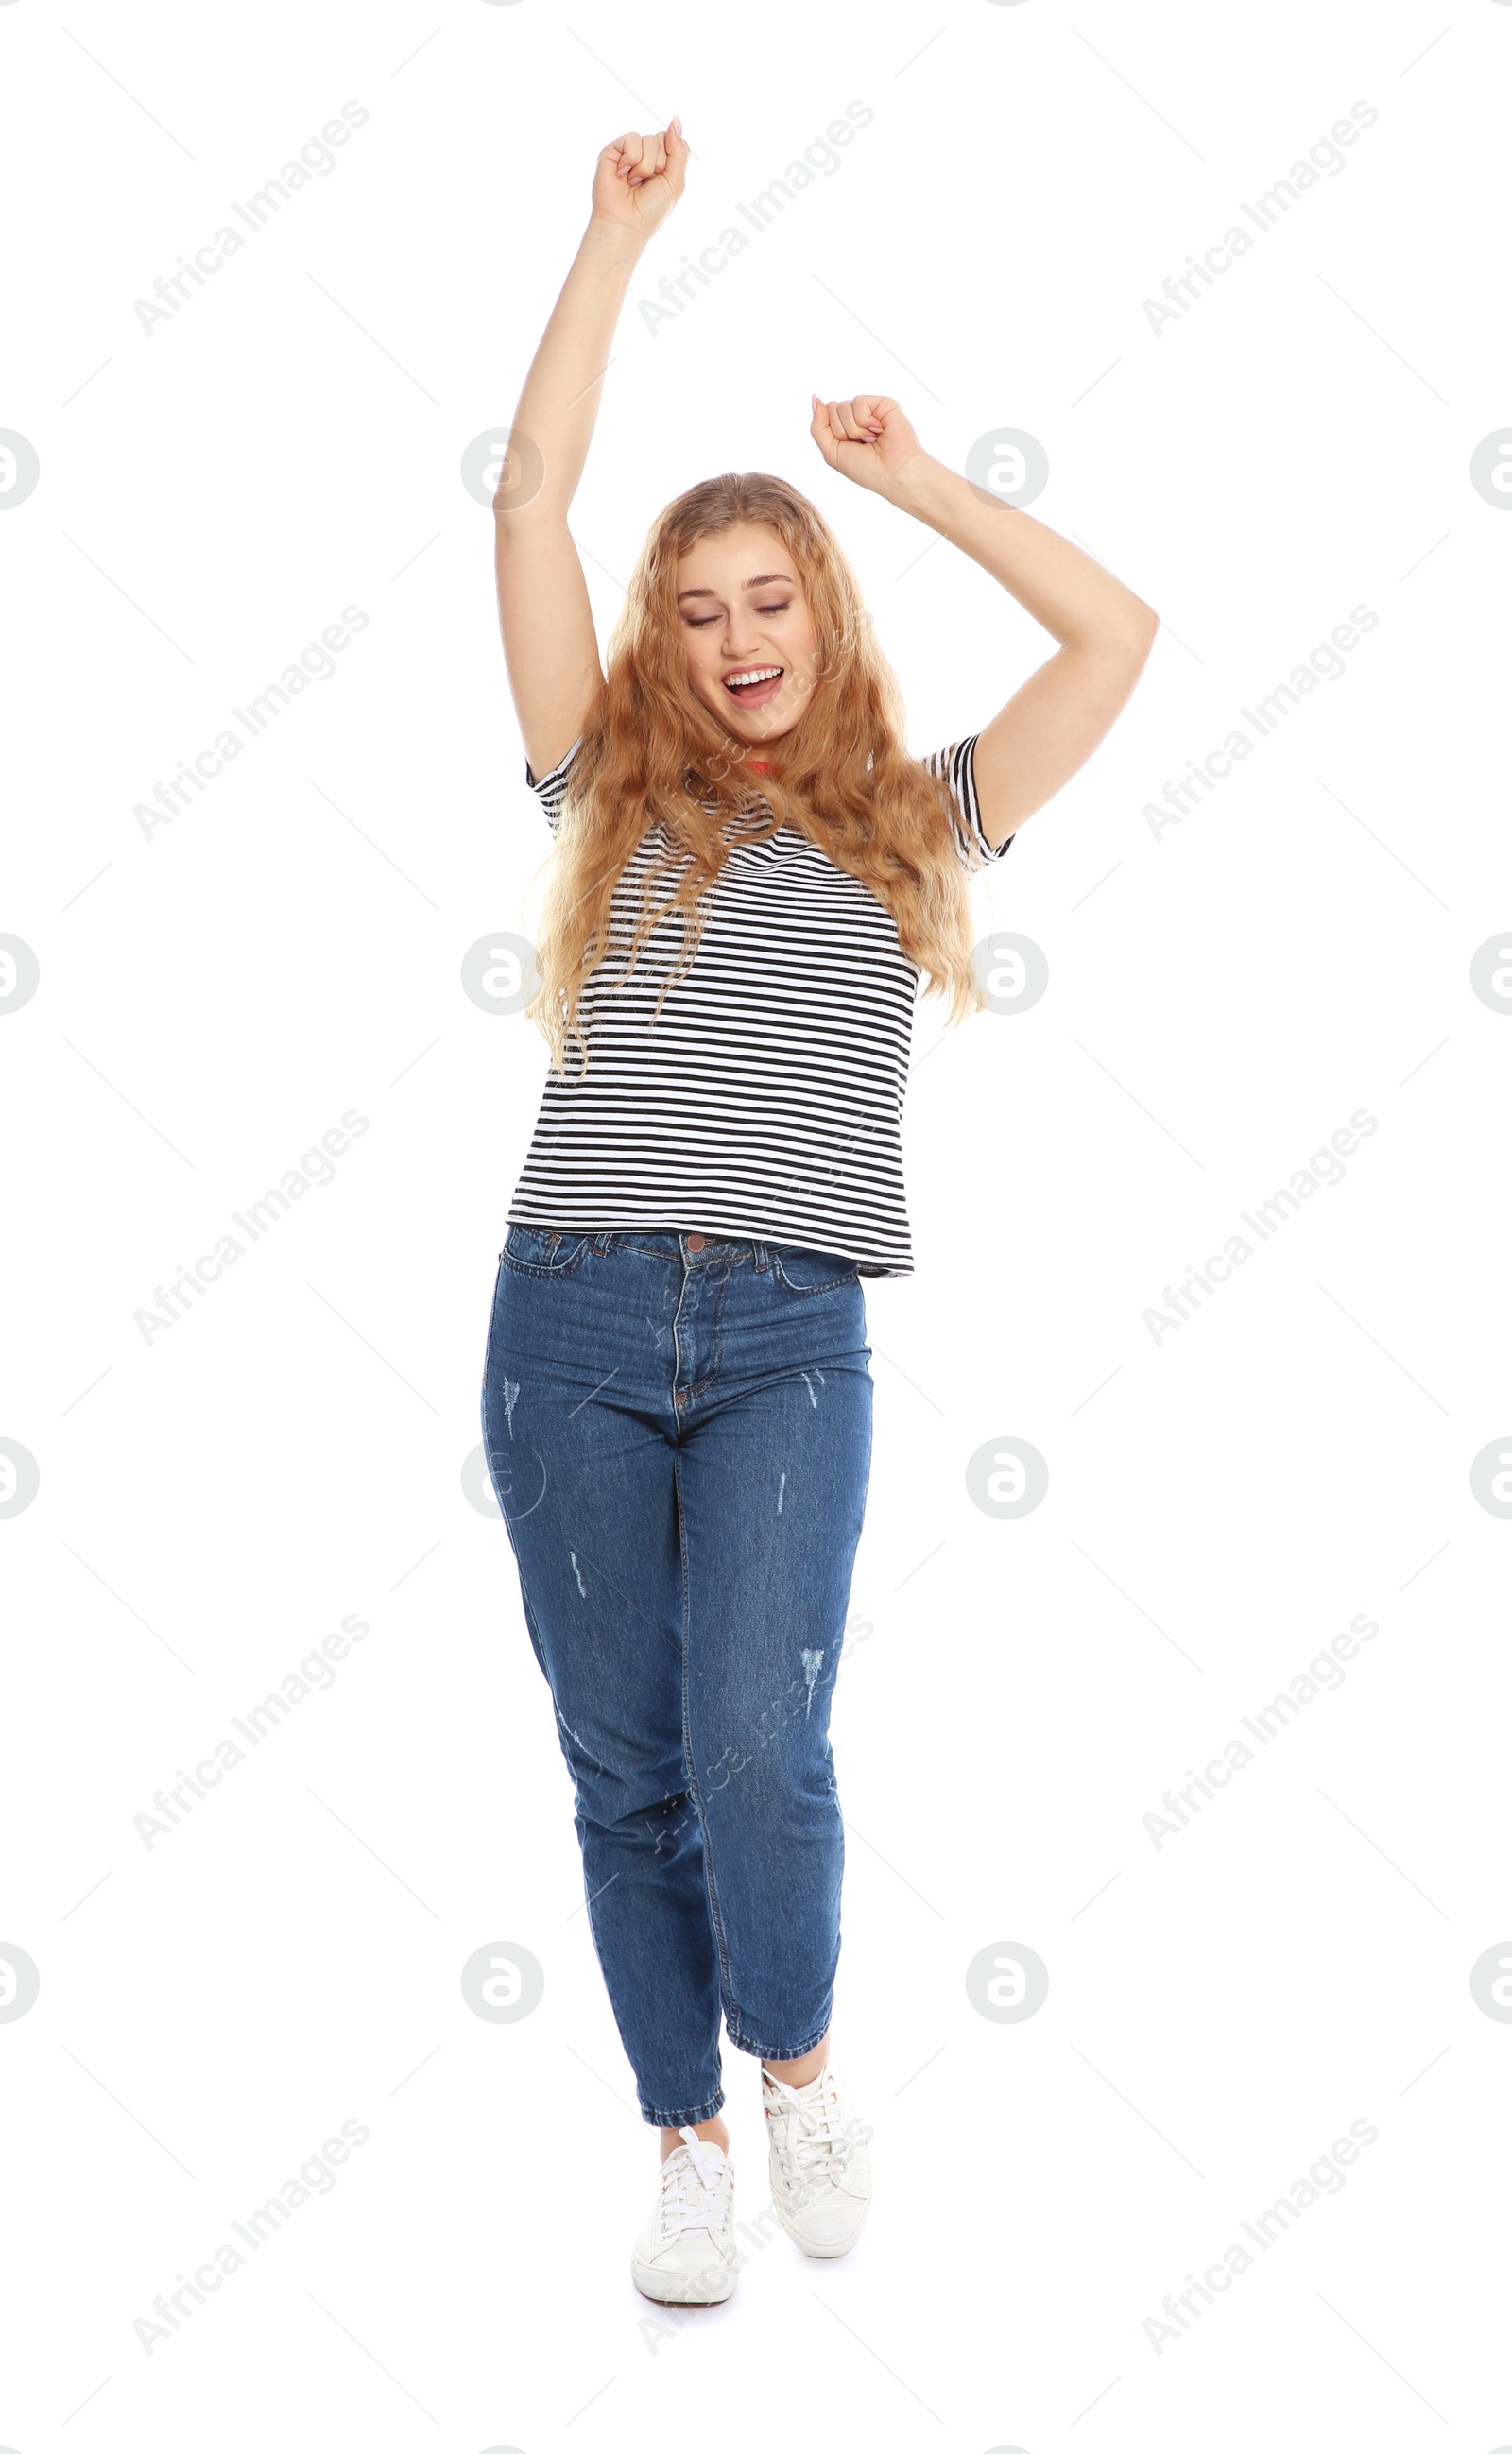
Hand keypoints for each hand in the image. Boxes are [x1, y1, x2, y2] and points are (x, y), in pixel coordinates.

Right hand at [589, 121, 688, 242]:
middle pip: (661, 138)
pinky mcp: (612, 151)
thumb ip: (679, 150)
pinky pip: (632, 140)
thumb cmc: (651, 209)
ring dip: (645, 166)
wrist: (626, 224)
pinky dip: (631, 160)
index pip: (673, 141)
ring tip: (634, 182)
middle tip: (646, 183)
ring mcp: (628, 152)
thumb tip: (675, 119)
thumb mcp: (675, 181)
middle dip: (658, 164)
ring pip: (648, 140)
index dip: (671, 159)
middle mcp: (645, 155)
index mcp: (661, 162)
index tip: (662, 179)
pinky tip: (623, 175)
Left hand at [809, 394, 929, 499]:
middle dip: (842, 431)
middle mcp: (856, 418)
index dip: (832, 433)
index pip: (824, 414)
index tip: (848, 447)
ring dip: (855, 430)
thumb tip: (815, 399)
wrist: (892, 473)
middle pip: (832, 408)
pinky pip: (859, 402)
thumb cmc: (865, 468)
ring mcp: (869, 410)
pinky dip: (865, 421)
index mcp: (844, 429)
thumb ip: (818, 426)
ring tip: (871, 440)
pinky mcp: (882, 403)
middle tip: (861, 444)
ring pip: (843, 406)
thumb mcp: (831, 452)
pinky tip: (878, 431)